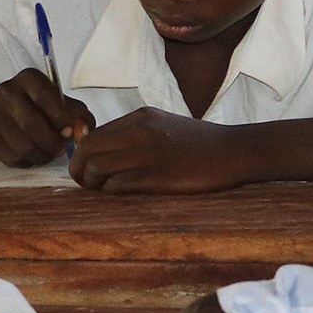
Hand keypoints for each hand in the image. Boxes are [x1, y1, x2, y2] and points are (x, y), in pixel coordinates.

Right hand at [0, 68, 91, 166]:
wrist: (1, 113)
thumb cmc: (38, 107)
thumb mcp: (60, 102)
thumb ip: (77, 114)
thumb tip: (83, 131)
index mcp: (28, 78)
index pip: (45, 96)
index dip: (61, 118)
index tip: (70, 131)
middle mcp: (7, 92)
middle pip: (32, 124)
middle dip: (53, 143)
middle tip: (62, 148)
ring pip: (23, 146)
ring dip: (43, 156)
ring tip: (49, 152)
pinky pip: (13, 158)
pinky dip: (29, 161)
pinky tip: (33, 154)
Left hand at [70, 109, 255, 193]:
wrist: (233, 151)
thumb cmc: (199, 144)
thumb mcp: (162, 126)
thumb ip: (133, 134)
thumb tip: (102, 152)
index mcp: (138, 117)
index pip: (92, 136)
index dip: (84, 156)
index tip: (90, 169)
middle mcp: (137, 131)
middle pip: (86, 151)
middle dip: (80, 171)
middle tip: (88, 184)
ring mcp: (145, 153)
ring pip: (95, 168)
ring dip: (93, 184)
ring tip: (103, 190)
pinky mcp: (154, 176)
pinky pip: (115, 185)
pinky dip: (112, 192)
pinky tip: (123, 194)